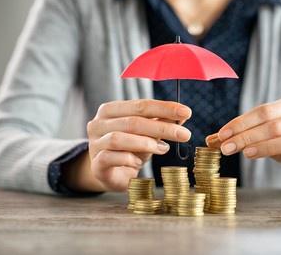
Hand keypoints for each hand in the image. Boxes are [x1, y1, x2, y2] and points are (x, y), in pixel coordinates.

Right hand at [62, 99, 191, 191]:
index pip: (140, 105)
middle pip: (132, 121)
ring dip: (146, 143)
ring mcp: (94, 143)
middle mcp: (99, 123)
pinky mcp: (96, 164)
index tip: (186, 112)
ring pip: (119, 138)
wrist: (111, 174)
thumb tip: (183, 116)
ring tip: (164, 149)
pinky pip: (111, 157)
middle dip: (161, 128)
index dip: (164, 108)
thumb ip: (160, 123)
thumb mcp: (147, 134)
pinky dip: (129, 159)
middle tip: (184, 134)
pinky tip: (140, 163)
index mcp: (111, 110)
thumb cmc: (130, 149)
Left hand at [206, 95, 280, 185]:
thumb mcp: (263, 135)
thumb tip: (209, 141)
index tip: (221, 134)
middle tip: (227, 149)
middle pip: (275, 124)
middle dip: (247, 136)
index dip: (241, 122)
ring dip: (268, 146)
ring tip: (246, 154)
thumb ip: (239, 135)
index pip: (264, 111)